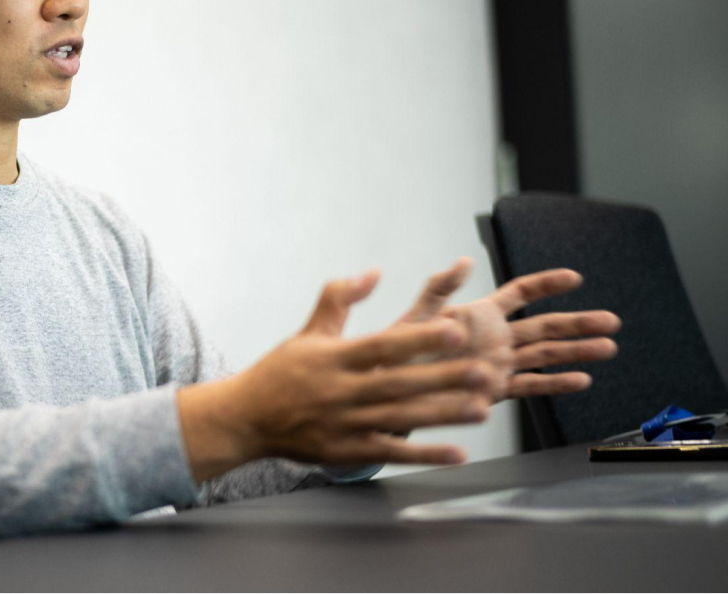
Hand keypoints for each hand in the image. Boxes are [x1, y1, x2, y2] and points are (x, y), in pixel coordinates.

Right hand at [178, 270, 500, 482]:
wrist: (245, 419)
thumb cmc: (280, 373)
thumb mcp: (307, 333)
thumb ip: (338, 300)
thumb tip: (372, 272)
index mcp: (333, 358)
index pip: (382, 346)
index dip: (419, 338)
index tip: (454, 328)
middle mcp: (341, 392)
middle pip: (399, 384)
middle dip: (442, 378)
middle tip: (483, 371)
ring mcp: (345, 425)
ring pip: (401, 420)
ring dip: (442, 415)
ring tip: (483, 408)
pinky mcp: (347, 452)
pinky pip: (391, 453)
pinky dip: (424, 455)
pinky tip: (457, 453)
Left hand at [392, 258, 620, 401]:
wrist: (390, 387)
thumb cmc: (399, 348)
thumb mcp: (420, 314)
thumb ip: (441, 288)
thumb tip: (463, 262)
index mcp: (480, 314)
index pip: (520, 294)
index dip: (546, 284)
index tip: (574, 277)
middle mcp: (496, 338)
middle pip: (544, 327)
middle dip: (578, 323)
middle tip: (611, 321)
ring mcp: (498, 364)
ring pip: (545, 356)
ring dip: (577, 352)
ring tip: (608, 348)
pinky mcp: (494, 390)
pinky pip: (530, 386)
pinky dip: (556, 384)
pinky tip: (581, 380)